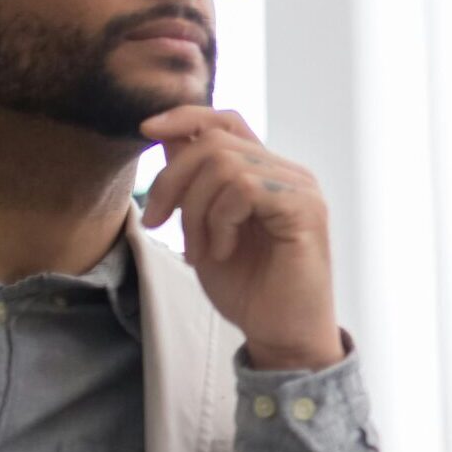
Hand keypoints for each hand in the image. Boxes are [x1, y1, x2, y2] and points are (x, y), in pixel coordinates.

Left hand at [139, 107, 344, 370]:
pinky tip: (222, 251)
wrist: (282, 335)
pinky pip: (244, 189)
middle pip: (213, 141)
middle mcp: (287, 173)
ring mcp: (300, 188)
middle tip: (158, 226)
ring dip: (194, 211)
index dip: (184, 117)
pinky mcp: (306, 209)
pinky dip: (220, 221)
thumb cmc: (250, 289)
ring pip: (223, 164)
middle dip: (171, 181)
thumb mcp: (204, 229)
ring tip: (198, 251)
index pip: (226, 121)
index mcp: (265, 173)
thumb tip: (166, 136)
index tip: (145, 131)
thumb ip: (193, 185)